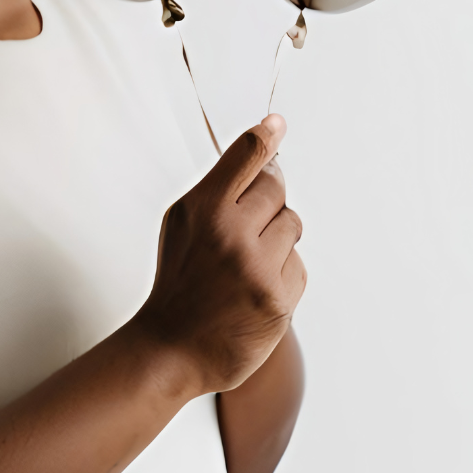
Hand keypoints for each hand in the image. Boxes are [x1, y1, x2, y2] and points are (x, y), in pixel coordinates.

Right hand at [134, 114, 305, 395]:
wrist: (172, 348)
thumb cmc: (180, 280)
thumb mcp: (183, 223)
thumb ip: (218, 190)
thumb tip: (265, 155)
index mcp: (203, 207)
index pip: (245, 156)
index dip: (266, 136)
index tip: (277, 124)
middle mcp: (230, 232)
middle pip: (276, 186)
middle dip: (268, 200)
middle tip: (250, 223)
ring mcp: (256, 266)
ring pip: (292, 223)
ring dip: (277, 238)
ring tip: (249, 262)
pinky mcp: (278, 298)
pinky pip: (299, 265)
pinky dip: (283, 274)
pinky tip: (255, 289)